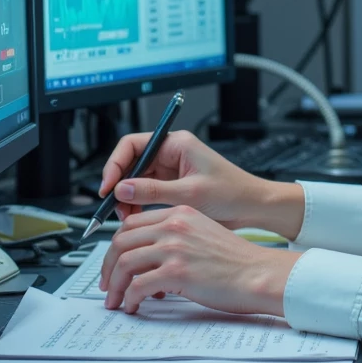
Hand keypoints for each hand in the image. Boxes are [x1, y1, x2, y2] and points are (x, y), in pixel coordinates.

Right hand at [97, 129, 304, 239]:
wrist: (253, 208)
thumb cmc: (233, 193)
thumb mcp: (190, 194)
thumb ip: (153, 192)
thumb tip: (122, 189)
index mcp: (176, 144)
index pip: (133, 145)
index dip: (115, 164)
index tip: (108, 186)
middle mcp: (171, 153)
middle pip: (131, 163)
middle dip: (120, 185)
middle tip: (114, 206)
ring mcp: (171, 170)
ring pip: (136, 180)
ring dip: (128, 198)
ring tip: (127, 217)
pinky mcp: (173, 186)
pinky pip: (146, 192)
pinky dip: (138, 205)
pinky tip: (137, 218)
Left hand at [99, 204, 301, 315]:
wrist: (258, 274)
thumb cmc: (236, 261)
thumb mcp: (202, 234)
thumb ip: (175, 237)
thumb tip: (148, 258)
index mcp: (179, 213)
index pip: (132, 224)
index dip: (117, 246)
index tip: (113, 263)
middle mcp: (173, 225)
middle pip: (121, 242)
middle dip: (108, 267)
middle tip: (107, 285)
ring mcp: (174, 248)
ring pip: (124, 264)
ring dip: (114, 286)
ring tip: (116, 301)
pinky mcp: (176, 271)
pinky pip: (137, 286)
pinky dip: (129, 299)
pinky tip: (133, 306)